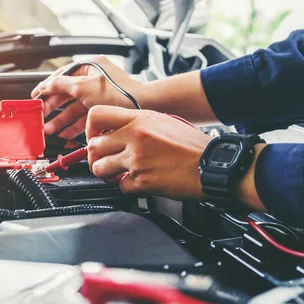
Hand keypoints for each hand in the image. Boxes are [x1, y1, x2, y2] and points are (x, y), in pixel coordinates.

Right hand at [31, 56, 144, 139]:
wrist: (144, 106)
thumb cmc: (119, 92)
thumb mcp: (83, 87)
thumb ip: (61, 85)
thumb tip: (46, 85)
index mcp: (89, 67)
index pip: (61, 76)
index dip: (46, 87)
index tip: (35, 97)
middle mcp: (93, 80)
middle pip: (66, 94)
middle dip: (52, 108)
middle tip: (40, 117)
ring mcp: (99, 95)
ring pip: (74, 108)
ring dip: (60, 120)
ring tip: (49, 130)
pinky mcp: (103, 109)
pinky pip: (84, 118)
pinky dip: (73, 126)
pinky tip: (64, 134)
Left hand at [86, 106, 211, 198]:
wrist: (213, 165)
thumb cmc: (193, 145)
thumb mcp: (163, 121)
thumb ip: (138, 124)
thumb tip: (118, 130)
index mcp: (139, 119)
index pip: (97, 115)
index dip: (90, 129)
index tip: (95, 138)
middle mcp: (134, 137)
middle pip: (93, 146)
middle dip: (98, 156)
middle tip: (107, 160)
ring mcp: (136, 160)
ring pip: (99, 168)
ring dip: (107, 173)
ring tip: (118, 173)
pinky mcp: (141, 181)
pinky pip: (120, 186)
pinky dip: (127, 187)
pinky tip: (138, 182)